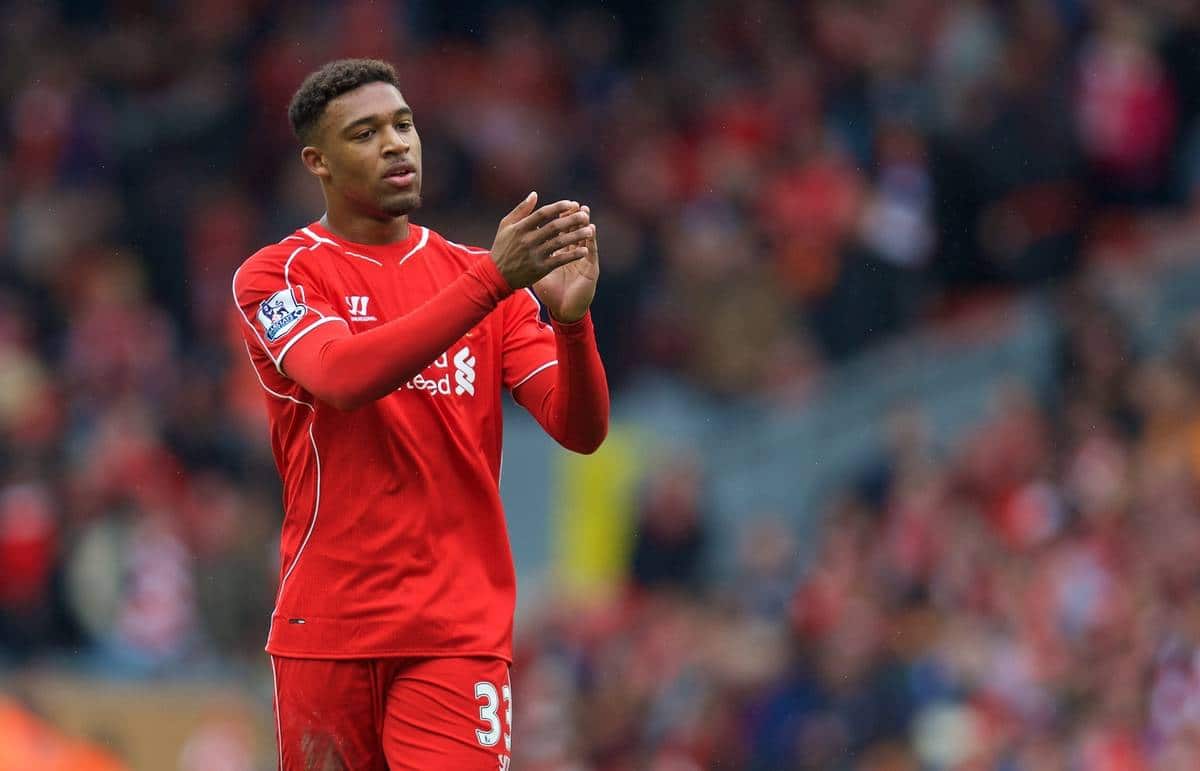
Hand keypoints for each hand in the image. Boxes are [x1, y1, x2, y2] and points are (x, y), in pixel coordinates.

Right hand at [490, 192, 593, 289]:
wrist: (496, 276)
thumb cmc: (502, 247)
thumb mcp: (506, 226)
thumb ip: (521, 210)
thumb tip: (535, 194)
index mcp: (520, 228)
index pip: (542, 214)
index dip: (558, 207)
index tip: (572, 203)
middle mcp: (528, 240)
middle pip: (554, 227)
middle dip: (571, 220)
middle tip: (585, 215)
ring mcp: (534, 255)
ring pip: (559, 243)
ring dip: (576, 236)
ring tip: (590, 230)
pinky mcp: (540, 269)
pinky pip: (560, 260)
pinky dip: (573, 255)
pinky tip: (584, 251)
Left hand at [534, 204, 598, 322]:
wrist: (564, 311)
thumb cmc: (551, 293)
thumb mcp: (538, 273)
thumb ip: (532, 256)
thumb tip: (521, 243)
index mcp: (560, 253)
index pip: (561, 232)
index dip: (559, 220)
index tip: (556, 207)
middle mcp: (573, 254)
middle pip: (574, 232)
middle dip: (573, 218)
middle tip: (573, 204)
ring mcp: (584, 261)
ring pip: (585, 239)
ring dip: (585, 225)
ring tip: (584, 212)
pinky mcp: (591, 268)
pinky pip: (592, 252)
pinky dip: (591, 241)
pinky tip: (591, 230)